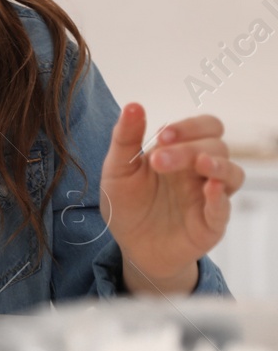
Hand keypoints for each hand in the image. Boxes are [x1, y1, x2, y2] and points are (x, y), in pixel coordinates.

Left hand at [99, 104, 244, 293]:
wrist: (129, 245)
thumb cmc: (127, 203)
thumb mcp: (117, 168)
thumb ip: (125, 138)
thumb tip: (133, 105)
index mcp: (181, 152)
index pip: (205, 127)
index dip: (189, 126)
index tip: (162, 135)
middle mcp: (200, 171)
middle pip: (216, 146)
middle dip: (189, 148)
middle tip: (159, 159)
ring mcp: (209, 197)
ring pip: (233, 173)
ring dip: (218, 165)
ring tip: (199, 164)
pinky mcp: (210, 224)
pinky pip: (224, 209)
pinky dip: (219, 198)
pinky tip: (208, 190)